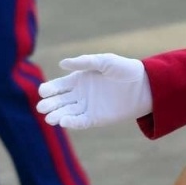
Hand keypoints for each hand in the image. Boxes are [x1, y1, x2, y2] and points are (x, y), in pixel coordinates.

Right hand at [37, 53, 152, 128]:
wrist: (144, 86)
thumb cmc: (124, 69)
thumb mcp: (104, 61)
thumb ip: (84, 62)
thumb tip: (62, 64)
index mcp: (78, 79)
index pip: (58, 86)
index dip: (49, 89)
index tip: (42, 91)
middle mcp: (79, 94)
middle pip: (60, 100)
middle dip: (50, 104)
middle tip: (41, 107)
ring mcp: (86, 107)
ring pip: (67, 112)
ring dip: (57, 115)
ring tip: (48, 118)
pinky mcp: (95, 118)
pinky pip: (80, 122)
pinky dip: (72, 122)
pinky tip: (64, 121)